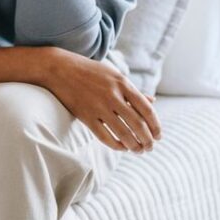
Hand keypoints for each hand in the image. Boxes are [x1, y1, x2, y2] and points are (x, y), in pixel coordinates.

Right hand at [45, 48, 162, 152]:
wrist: (60, 68)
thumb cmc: (90, 71)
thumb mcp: (114, 75)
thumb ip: (133, 90)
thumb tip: (153, 101)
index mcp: (123, 83)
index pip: (147, 109)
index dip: (156, 125)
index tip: (159, 136)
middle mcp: (113, 95)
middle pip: (138, 124)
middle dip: (147, 140)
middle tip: (150, 148)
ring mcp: (99, 107)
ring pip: (123, 133)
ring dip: (134, 146)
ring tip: (139, 151)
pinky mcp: (86, 116)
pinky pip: (105, 137)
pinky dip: (116, 145)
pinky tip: (122, 147)